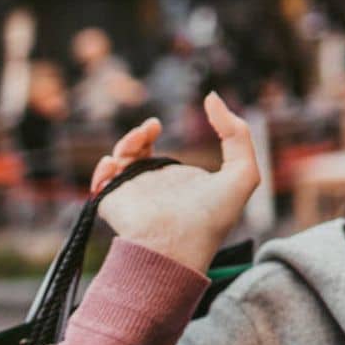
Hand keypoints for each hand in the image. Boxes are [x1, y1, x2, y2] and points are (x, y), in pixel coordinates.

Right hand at [89, 93, 259, 275]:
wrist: (177, 247)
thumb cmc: (213, 216)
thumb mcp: (243, 173)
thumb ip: (237, 133)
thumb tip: (211, 97)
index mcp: (181, 182)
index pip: (164, 155)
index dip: (156, 135)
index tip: (158, 124)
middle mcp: (155, 187)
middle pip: (137, 153)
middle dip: (138, 135)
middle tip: (149, 127)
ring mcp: (133, 193)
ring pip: (119, 162)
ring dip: (124, 144)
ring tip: (138, 138)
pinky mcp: (114, 202)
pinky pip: (101, 182)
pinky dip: (102, 170)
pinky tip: (114, 163)